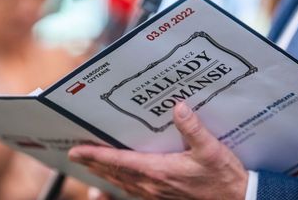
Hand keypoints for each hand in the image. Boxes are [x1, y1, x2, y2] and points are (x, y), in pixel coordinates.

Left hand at [68, 103, 248, 199]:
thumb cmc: (223, 177)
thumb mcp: (211, 149)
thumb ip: (193, 128)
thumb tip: (178, 107)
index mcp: (159, 171)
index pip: (119, 161)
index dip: (95, 155)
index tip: (76, 150)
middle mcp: (152, 185)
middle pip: (114, 173)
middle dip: (93, 162)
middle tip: (75, 153)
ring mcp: (156, 195)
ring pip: (122, 183)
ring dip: (104, 172)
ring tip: (92, 162)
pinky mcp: (163, 199)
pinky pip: (133, 190)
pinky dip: (120, 181)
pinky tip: (120, 177)